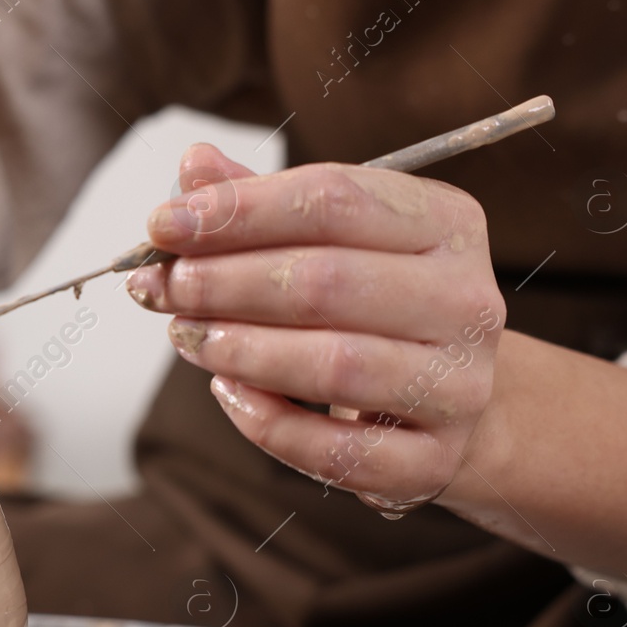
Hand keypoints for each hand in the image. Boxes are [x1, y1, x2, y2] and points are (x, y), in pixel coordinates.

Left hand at [124, 145, 505, 511]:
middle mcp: (466, 301)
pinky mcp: (431, 459)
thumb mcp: (334, 237)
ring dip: (239, 349)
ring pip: (334, 365)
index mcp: (446, 223)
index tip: (164, 223)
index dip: (239, 210)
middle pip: (327, 282)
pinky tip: (226, 391)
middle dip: (224, 282)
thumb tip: (193, 167)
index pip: (334, 200)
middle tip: (161, 286)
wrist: (449, 396)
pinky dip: (266, 422)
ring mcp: (456, 385)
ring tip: (185, 335)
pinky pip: (334, 449)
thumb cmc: (378, 304)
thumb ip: (263, 203)